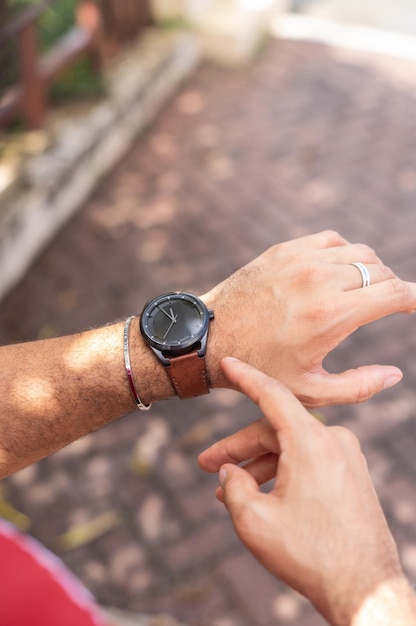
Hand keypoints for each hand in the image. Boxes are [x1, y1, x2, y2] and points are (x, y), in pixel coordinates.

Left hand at [201, 230, 415, 405]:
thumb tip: (395, 373)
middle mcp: (320, 280)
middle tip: (387, 304)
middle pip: (380, 271)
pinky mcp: (283, 250)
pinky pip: (331, 240)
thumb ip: (359, 386)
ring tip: (365, 289)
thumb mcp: (310, 392)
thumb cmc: (260, 368)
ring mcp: (300, 260)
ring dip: (371, 269)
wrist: (210, 339)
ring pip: (359, 252)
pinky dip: (344, 253)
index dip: (415, 299)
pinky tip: (338, 270)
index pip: (395, 293)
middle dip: (391, 288)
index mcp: (332, 315)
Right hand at [201, 358, 406, 625]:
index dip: (245, 377)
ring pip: (291, 447)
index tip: (228, 363)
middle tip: (206, 466)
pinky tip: (262, 494)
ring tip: (229, 491)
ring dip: (258, 465)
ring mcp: (346, 457)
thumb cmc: (309, 555)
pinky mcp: (352, 474)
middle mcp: (333, 440)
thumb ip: (231, 487)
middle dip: (238, 448)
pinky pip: (309, 461)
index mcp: (311, 441)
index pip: (272, 394)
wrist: (364, 589)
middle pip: (274, 430)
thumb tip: (229, 472)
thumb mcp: (253, 521)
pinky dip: (283, 471)